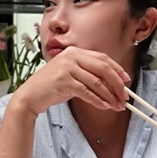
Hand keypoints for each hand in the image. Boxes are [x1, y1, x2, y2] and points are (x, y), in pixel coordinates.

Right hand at [14, 46, 130, 116]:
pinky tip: (105, 106)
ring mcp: (67, 67)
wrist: (31, 94)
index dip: (116, 69)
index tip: (126, 80)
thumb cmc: (52, 86)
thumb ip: (87, 73)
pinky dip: (98, 100)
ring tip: (117, 105)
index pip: (102, 58)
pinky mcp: (63, 81)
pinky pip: (86, 91)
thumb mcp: (71, 74)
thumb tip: (112, 84)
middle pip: (102, 68)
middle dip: (116, 83)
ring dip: (109, 95)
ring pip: (96, 82)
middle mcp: (71, 56)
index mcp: (75, 51)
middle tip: (125, 96)